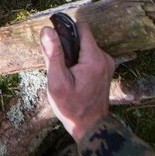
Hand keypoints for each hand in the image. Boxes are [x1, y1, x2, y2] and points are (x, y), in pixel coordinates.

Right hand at [40, 22, 114, 140]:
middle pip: (81, 38)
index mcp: (95, 58)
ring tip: (64, 73)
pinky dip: (77, 61)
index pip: (81, 28)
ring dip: (71, 54)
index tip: (53, 42)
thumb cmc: (71, 106)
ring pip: (83, 47)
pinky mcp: (104, 69)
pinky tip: (71, 76)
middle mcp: (104, 58)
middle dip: (66, 46)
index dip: (65, 31)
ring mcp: (106, 64)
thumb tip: (47, 30)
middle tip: (58, 66)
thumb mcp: (57, 80)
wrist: (89, 127)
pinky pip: (88, 56)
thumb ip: (54, 53)